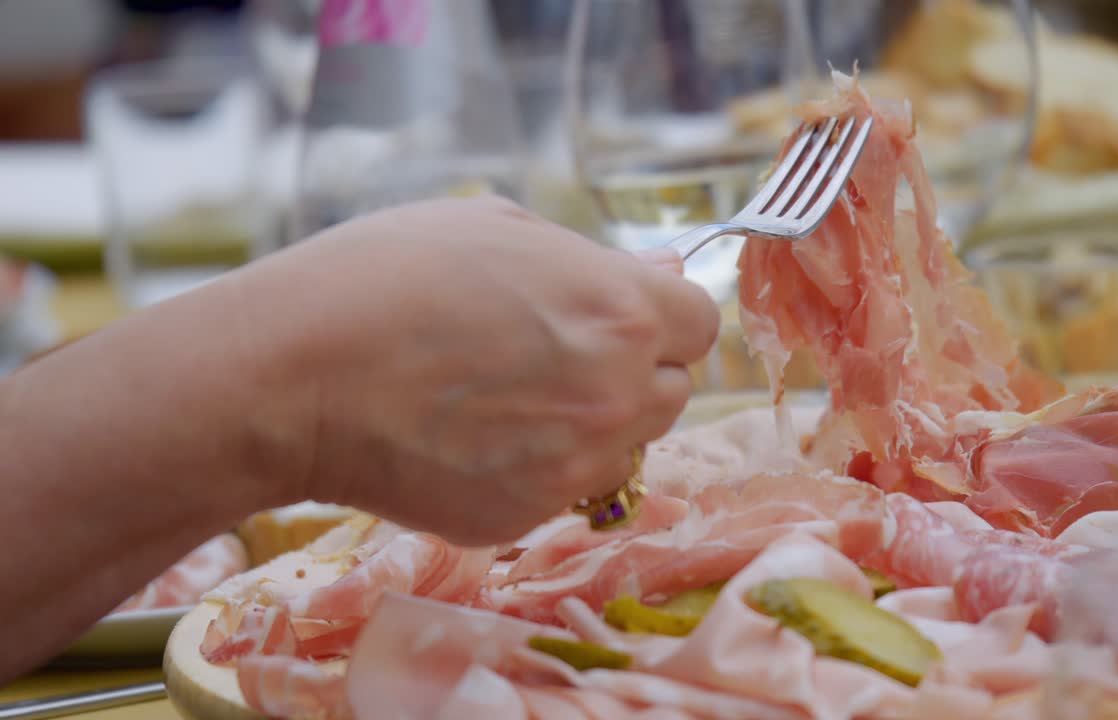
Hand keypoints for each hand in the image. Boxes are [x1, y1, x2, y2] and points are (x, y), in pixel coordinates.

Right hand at [227, 196, 719, 545]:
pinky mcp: (525, 516)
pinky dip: (538, 467)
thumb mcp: (494, 227)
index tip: (625, 314)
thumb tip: (655, 268)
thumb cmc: (384, 277)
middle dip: (635, 370)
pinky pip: (564, 490)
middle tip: (558, 353)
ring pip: (626, 447)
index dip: (663, 315)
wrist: (294, 376)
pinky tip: (475, 439)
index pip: (699, 323)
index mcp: (622, 310)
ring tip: (511, 398)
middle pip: (673, 390)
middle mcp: (618, 394)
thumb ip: (590, 258)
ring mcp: (575, 465)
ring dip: (594, 424)